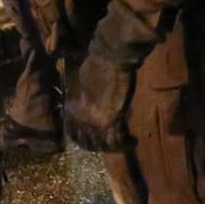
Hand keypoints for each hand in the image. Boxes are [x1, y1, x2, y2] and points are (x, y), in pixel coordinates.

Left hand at [65, 0, 161, 150]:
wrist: (110, 57)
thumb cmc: (97, 65)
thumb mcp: (82, 84)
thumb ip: (81, 99)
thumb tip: (81, 108)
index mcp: (71, 109)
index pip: (73, 134)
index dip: (84, 140)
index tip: (95, 139)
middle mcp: (80, 118)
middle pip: (87, 143)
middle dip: (100, 145)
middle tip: (112, 143)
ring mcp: (94, 121)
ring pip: (102, 145)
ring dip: (113, 146)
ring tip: (125, 142)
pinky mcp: (111, 120)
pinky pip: (117, 140)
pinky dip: (126, 143)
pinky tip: (133, 141)